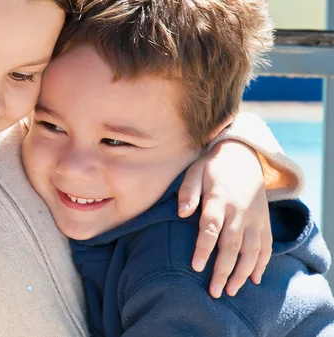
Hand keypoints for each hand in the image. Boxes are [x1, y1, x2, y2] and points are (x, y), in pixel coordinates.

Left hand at [179, 140, 271, 298]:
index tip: (196, 267)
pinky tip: (254, 280)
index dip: (204, 248)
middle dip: (223, 270)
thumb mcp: (195, 172)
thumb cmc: (212, 168)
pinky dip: (262, 264)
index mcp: (219, 199)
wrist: (243, 156)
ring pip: (251, 250)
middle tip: (214, 292)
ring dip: (242, 273)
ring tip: (231, 291)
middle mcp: (239, 211)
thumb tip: (181, 212)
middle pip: (232, 245)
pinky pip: (266, 246)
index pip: (211, 228)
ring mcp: (255, 217)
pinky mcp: (264, 221)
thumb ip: (187, 192)